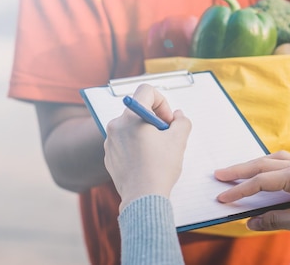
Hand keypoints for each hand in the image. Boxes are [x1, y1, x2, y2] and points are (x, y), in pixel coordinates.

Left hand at [104, 84, 191, 211]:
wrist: (142, 198)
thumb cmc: (160, 168)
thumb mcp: (178, 141)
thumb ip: (181, 122)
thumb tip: (177, 116)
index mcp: (132, 116)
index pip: (146, 91)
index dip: (162, 102)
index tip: (167, 122)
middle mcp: (116, 125)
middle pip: (139, 110)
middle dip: (155, 120)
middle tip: (166, 137)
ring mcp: (110, 141)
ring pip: (131, 126)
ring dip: (145, 133)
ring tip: (156, 153)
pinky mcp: (108, 155)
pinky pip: (124, 142)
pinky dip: (135, 146)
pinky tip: (145, 163)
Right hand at [215, 151, 289, 236]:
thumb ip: (275, 220)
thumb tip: (251, 222)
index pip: (262, 181)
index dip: (240, 190)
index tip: (223, 197)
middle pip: (263, 164)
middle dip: (239, 170)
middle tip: (218, 175)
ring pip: (271, 158)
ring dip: (252, 164)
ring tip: (235, 172)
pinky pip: (282, 160)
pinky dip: (266, 165)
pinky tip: (260, 171)